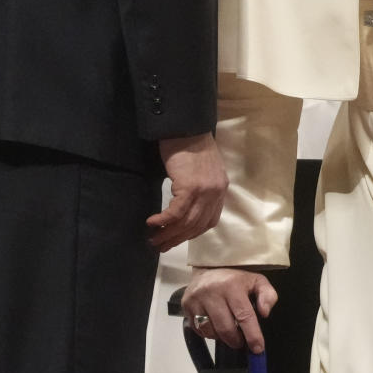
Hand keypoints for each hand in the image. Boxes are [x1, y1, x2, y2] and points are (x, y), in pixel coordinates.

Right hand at [148, 134, 227, 250]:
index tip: (177, 238)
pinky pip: (176, 212)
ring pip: (186, 222)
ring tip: (153, 239)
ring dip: (168, 233)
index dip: (192, 233)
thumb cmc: (189, 145)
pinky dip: (163, 220)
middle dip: (177, 239)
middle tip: (160, 246)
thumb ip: (200, 187)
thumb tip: (185, 204)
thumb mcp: (201, 169)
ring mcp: (205, 191)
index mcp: (221, 189)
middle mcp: (216, 192)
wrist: (185, 127)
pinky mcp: (190, 187)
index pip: (209, 221)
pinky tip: (152, 222)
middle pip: (196, 226)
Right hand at [182, 267, 277, 352]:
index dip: (252, 335)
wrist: (208, 268)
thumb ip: (267, 295)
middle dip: (236, 340)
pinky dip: (210, 333)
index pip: (244, 315)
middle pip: (225, 328)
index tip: (258, 348)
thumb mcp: (257, 281)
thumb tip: (265, 313)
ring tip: (229, 331)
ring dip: (222, 337)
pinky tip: (216, 326)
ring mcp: (196, 300)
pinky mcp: (186, 306)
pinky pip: (199, 329)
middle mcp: (212, 292)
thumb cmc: (235, 278)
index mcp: (232, 286)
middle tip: (242, 340)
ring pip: (210, 331)